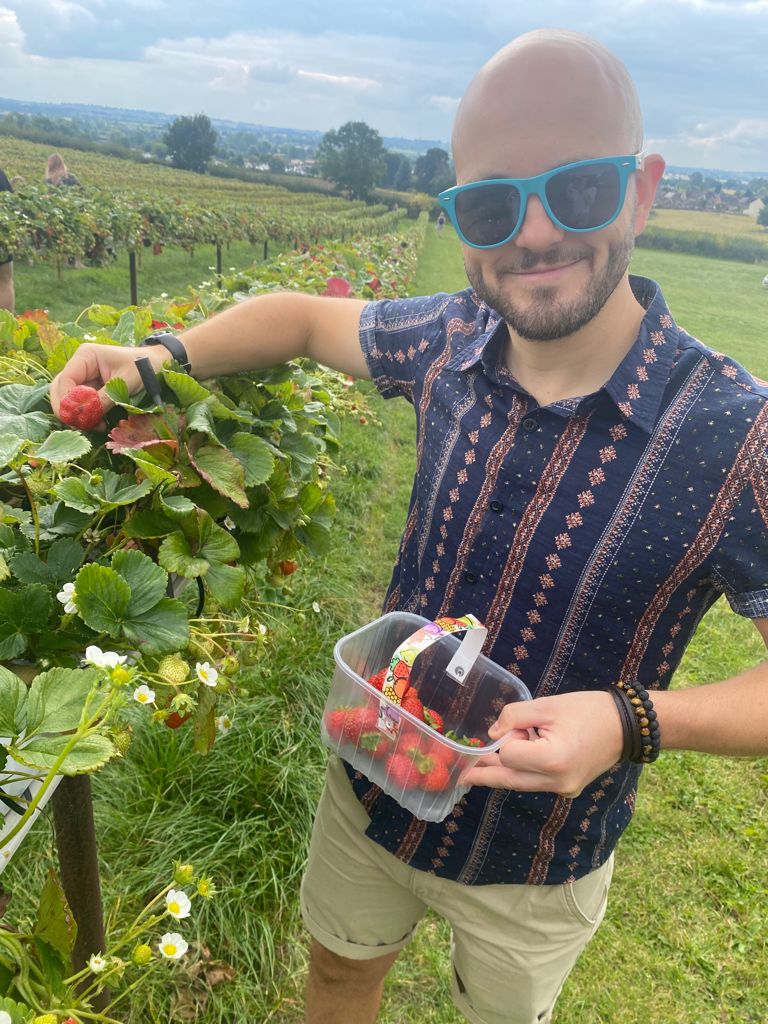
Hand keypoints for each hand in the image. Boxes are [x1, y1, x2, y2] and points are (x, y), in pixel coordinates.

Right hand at [49, 342, 167, 423]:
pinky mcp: (91, 388)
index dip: (66, 401)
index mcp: (86, 356)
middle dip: (67, 410)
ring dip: (77, 415)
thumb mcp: (126, 382)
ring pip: (68, 399)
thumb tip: (86, 416)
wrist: (157, 364)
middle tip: (81, 426)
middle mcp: (80, 365)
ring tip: (95, 426)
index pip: (64, 380)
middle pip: (60, 389)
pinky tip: (100, 424)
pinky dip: (87, 416)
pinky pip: (82, 404)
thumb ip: (105, 397)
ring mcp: (85, 377)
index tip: (76, 418)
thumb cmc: (144, 366)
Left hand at [458, 691, 623, 797]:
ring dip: (502, 773)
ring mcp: (564, 789)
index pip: (509, 755)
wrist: (626, 726)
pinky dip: (521, 773)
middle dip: (485, 775)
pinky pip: (535, 783)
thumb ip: (514, 716)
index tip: (513, 728)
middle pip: (510, 780)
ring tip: (476, 771)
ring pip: (521, 784)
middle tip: (460, 776)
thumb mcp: (547, 705)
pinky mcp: (568, 788)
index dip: (504, 740)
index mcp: (553, 760)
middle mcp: (557, 782)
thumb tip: (493, 734)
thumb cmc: (588, 710)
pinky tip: (510, 764)